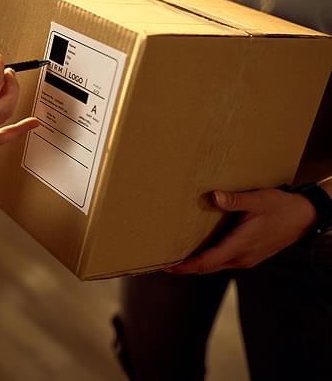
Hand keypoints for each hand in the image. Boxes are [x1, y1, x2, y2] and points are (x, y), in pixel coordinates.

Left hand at [167, 188, 316, 273]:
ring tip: (173, 256)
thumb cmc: (281, 207)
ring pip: (214, 266)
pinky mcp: (248, 256)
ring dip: (195, 264)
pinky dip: (207, 259)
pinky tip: (197, 250)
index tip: (166, 266)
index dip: (185, 266)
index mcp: (240, 246)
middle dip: (184, 267)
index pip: (207, 262)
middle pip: (206, 268)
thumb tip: (214, 197)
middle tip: (160, 261)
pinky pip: (223, 261)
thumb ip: (236, 200)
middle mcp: (241, 258)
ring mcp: (246, 259)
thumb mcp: (258, 199)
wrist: (305, 217)